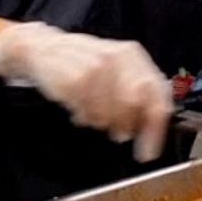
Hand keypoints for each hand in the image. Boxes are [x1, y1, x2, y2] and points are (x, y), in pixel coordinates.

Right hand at [0, 23, 172, 161]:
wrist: (45, 48)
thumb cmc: (82, 62)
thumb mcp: (115, 70)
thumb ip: (136, 93)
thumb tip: (147, 126)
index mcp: (133, 55)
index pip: (156, 96)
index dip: (155, 128)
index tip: (149, 152)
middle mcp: (118, 57)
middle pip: (135, 105)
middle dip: (127, 125)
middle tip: (119, 134)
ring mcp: (97, 66)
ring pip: (109, 113)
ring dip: (101, 122)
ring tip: (93, 115)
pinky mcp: (77, 78)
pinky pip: (87, 113)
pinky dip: (84, 117)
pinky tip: (80, 109)